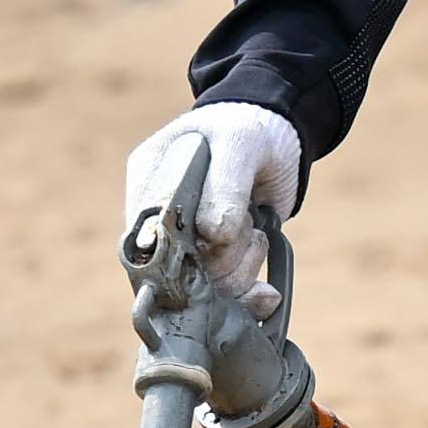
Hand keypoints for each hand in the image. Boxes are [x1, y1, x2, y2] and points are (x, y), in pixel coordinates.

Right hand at [122, 100, 302, 281]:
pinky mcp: (217, 262)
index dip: (180, 249)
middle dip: (220, 259)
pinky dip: (248, 297)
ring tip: (258, 235)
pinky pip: (223, 296)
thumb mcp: (239, 143)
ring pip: (201, 288)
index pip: (148, 234)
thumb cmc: (250, 129)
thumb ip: (225, 186)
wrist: (279, 139)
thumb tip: (212, 235)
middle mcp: (160, 219)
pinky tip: (267, 293)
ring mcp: (188, 243)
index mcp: (149, 180)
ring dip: (239, 271)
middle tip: (249, 226)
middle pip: (173, 269)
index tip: (218, 237)